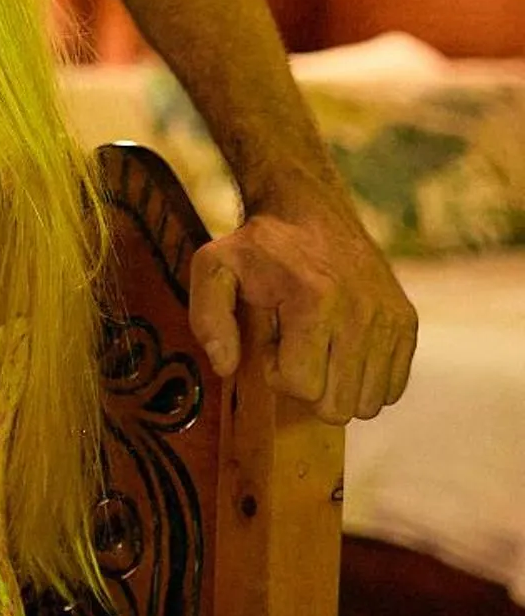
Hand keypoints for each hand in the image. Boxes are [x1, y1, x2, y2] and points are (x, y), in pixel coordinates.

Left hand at [188, 189, 416, 422]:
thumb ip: (208, 319)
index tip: (270, 342)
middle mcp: (361, 312)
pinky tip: (343, 349)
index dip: (277, 371)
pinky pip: (392, 389)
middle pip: (338, 406)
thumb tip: (226, 366)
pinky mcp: (407, 321)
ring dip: (339, 386)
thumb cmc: (258, 246)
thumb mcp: (214, 268)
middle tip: (296, 348)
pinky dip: (366, 379)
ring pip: (368, 404)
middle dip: (309, 386)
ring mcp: (390, 318)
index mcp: (315, 300)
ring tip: (320, 348)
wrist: (309, 208)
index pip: (302, 386)